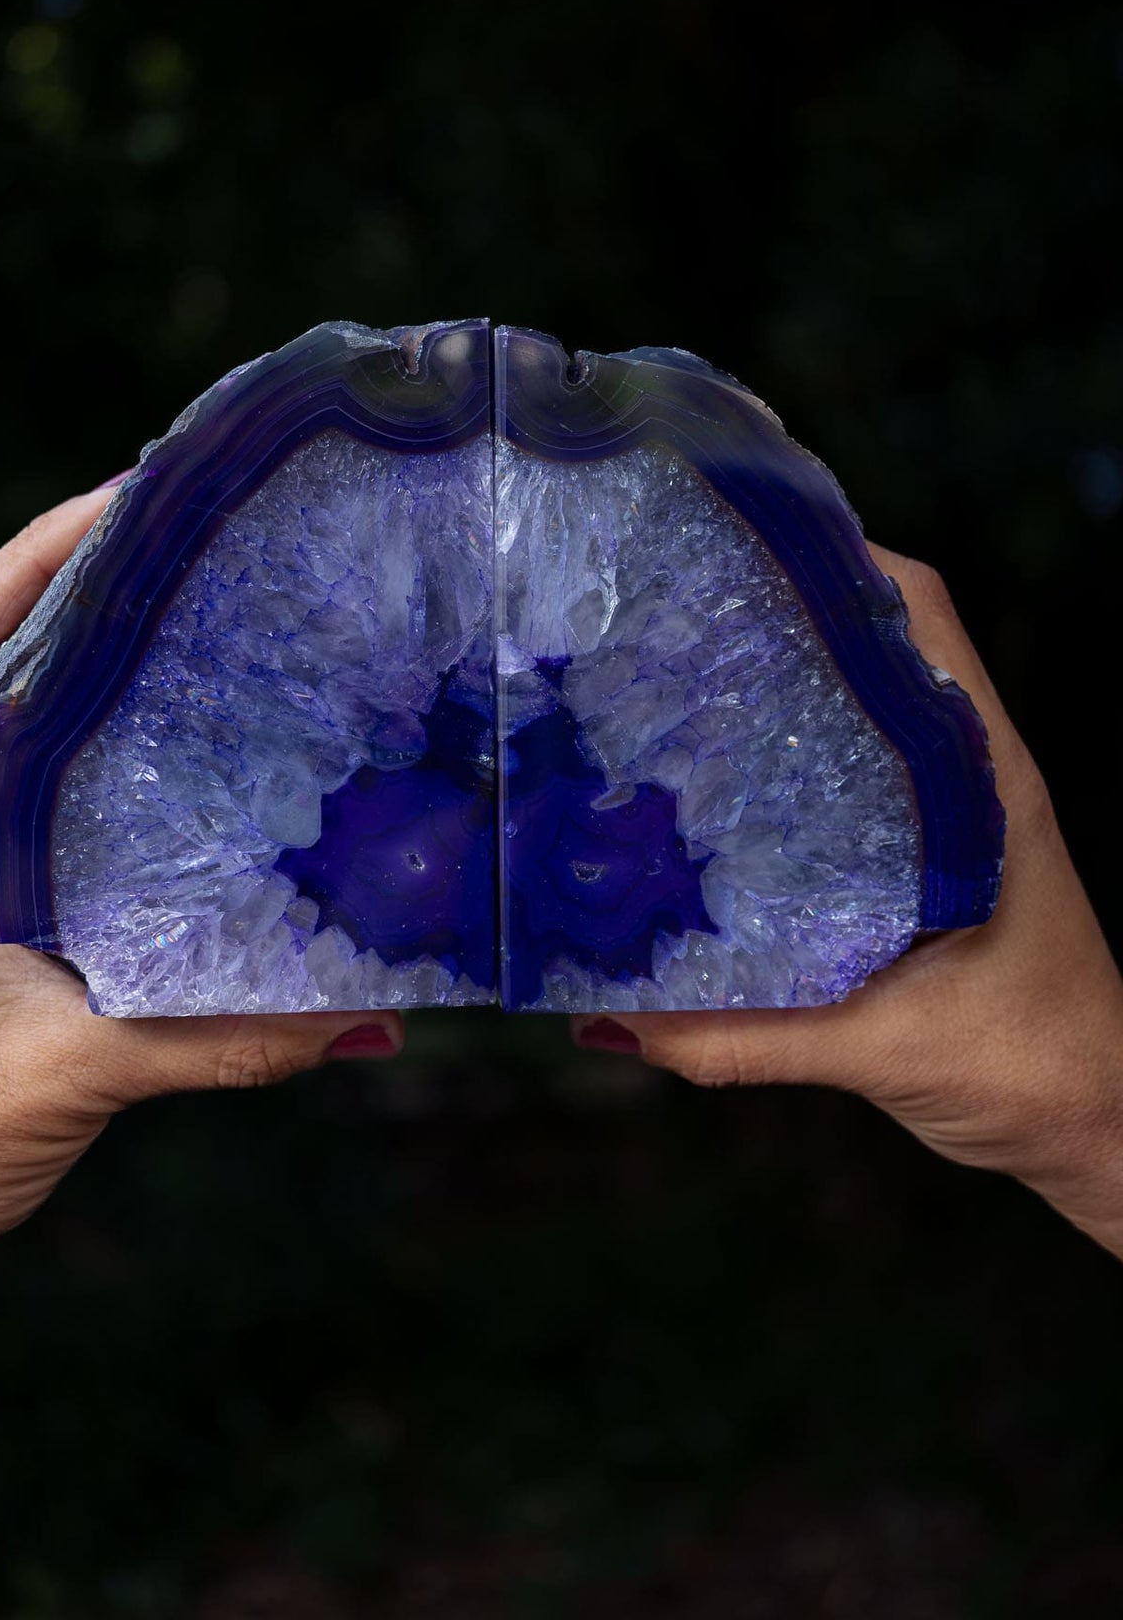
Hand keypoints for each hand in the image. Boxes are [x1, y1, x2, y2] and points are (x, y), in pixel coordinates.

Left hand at [0, 488, 404, 1323]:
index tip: (137, 497)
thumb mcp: (76, 1073)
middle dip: (79, 578)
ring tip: (196, 615)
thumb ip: (226, 1038)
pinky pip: (33, 786)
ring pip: (7, 713)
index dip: (39, 550)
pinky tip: (178, 754)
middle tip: (198, 541)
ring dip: (83, 653)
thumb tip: (375, 1018)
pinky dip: (94, 741)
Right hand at [572, 548, 1122, 1259]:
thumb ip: (743, 1036)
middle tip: (659, 623)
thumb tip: (606, 1020)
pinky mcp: (917, 873)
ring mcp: (944, 824)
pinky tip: (701, 812)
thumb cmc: (1037, 1071)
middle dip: (774, 627)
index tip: (736, 545)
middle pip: (871, 657)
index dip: (838, 561)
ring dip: (773, 705)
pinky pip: (842, 799)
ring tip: (659, 697)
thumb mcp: (885, 1049)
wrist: (1100, 1134)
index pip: (922, 618)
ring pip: (853, 726)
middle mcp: (965, 782)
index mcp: (985, 781)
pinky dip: (780, 785)